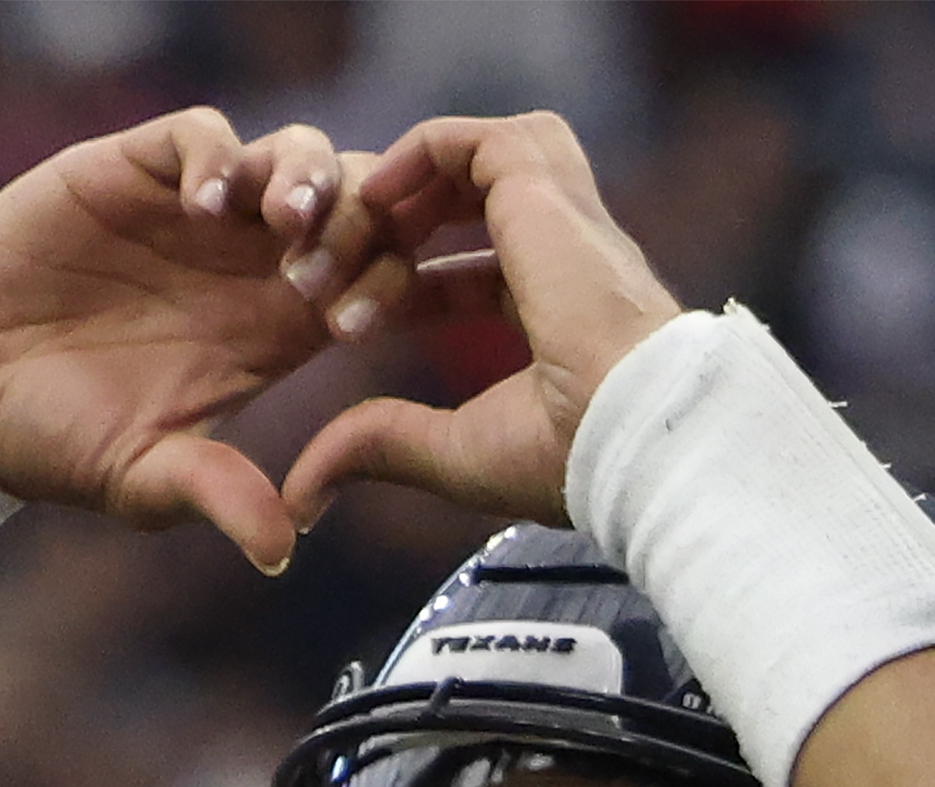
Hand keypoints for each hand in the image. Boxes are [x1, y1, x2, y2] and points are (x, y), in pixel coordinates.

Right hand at [0, 109, 383, 572]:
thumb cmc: (61, 445)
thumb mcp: (145, 480)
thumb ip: (215, 495)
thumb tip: (279, 552)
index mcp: (278, 328)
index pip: (375, 280)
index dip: (389, 288)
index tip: (356, 328)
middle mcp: (250, 261)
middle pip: (354, 202)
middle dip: (362, 221)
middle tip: (321, 270)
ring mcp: (193, 212)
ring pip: (293, 154)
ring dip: (306, 176)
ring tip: (284, 221)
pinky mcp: (129, 173)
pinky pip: (199, 135)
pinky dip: (216, 154)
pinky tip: (204, 203)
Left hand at [281, 113, 682, 529]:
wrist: (632, 432)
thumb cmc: (570, 458)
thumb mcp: (453, 453)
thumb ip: (380, 450)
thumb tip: (301, 498)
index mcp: (564, 314)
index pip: (472, 277)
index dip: (400, 290)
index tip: (339, 326)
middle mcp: (567, 255)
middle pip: (461, 210)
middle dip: (380, 238)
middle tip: (312, 281)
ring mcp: (560, 216)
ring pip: (464, 164)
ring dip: (395, 190)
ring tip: (345, 233)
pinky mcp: (542, 188)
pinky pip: (466, 140)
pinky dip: (411, 155)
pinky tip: (370, 200)